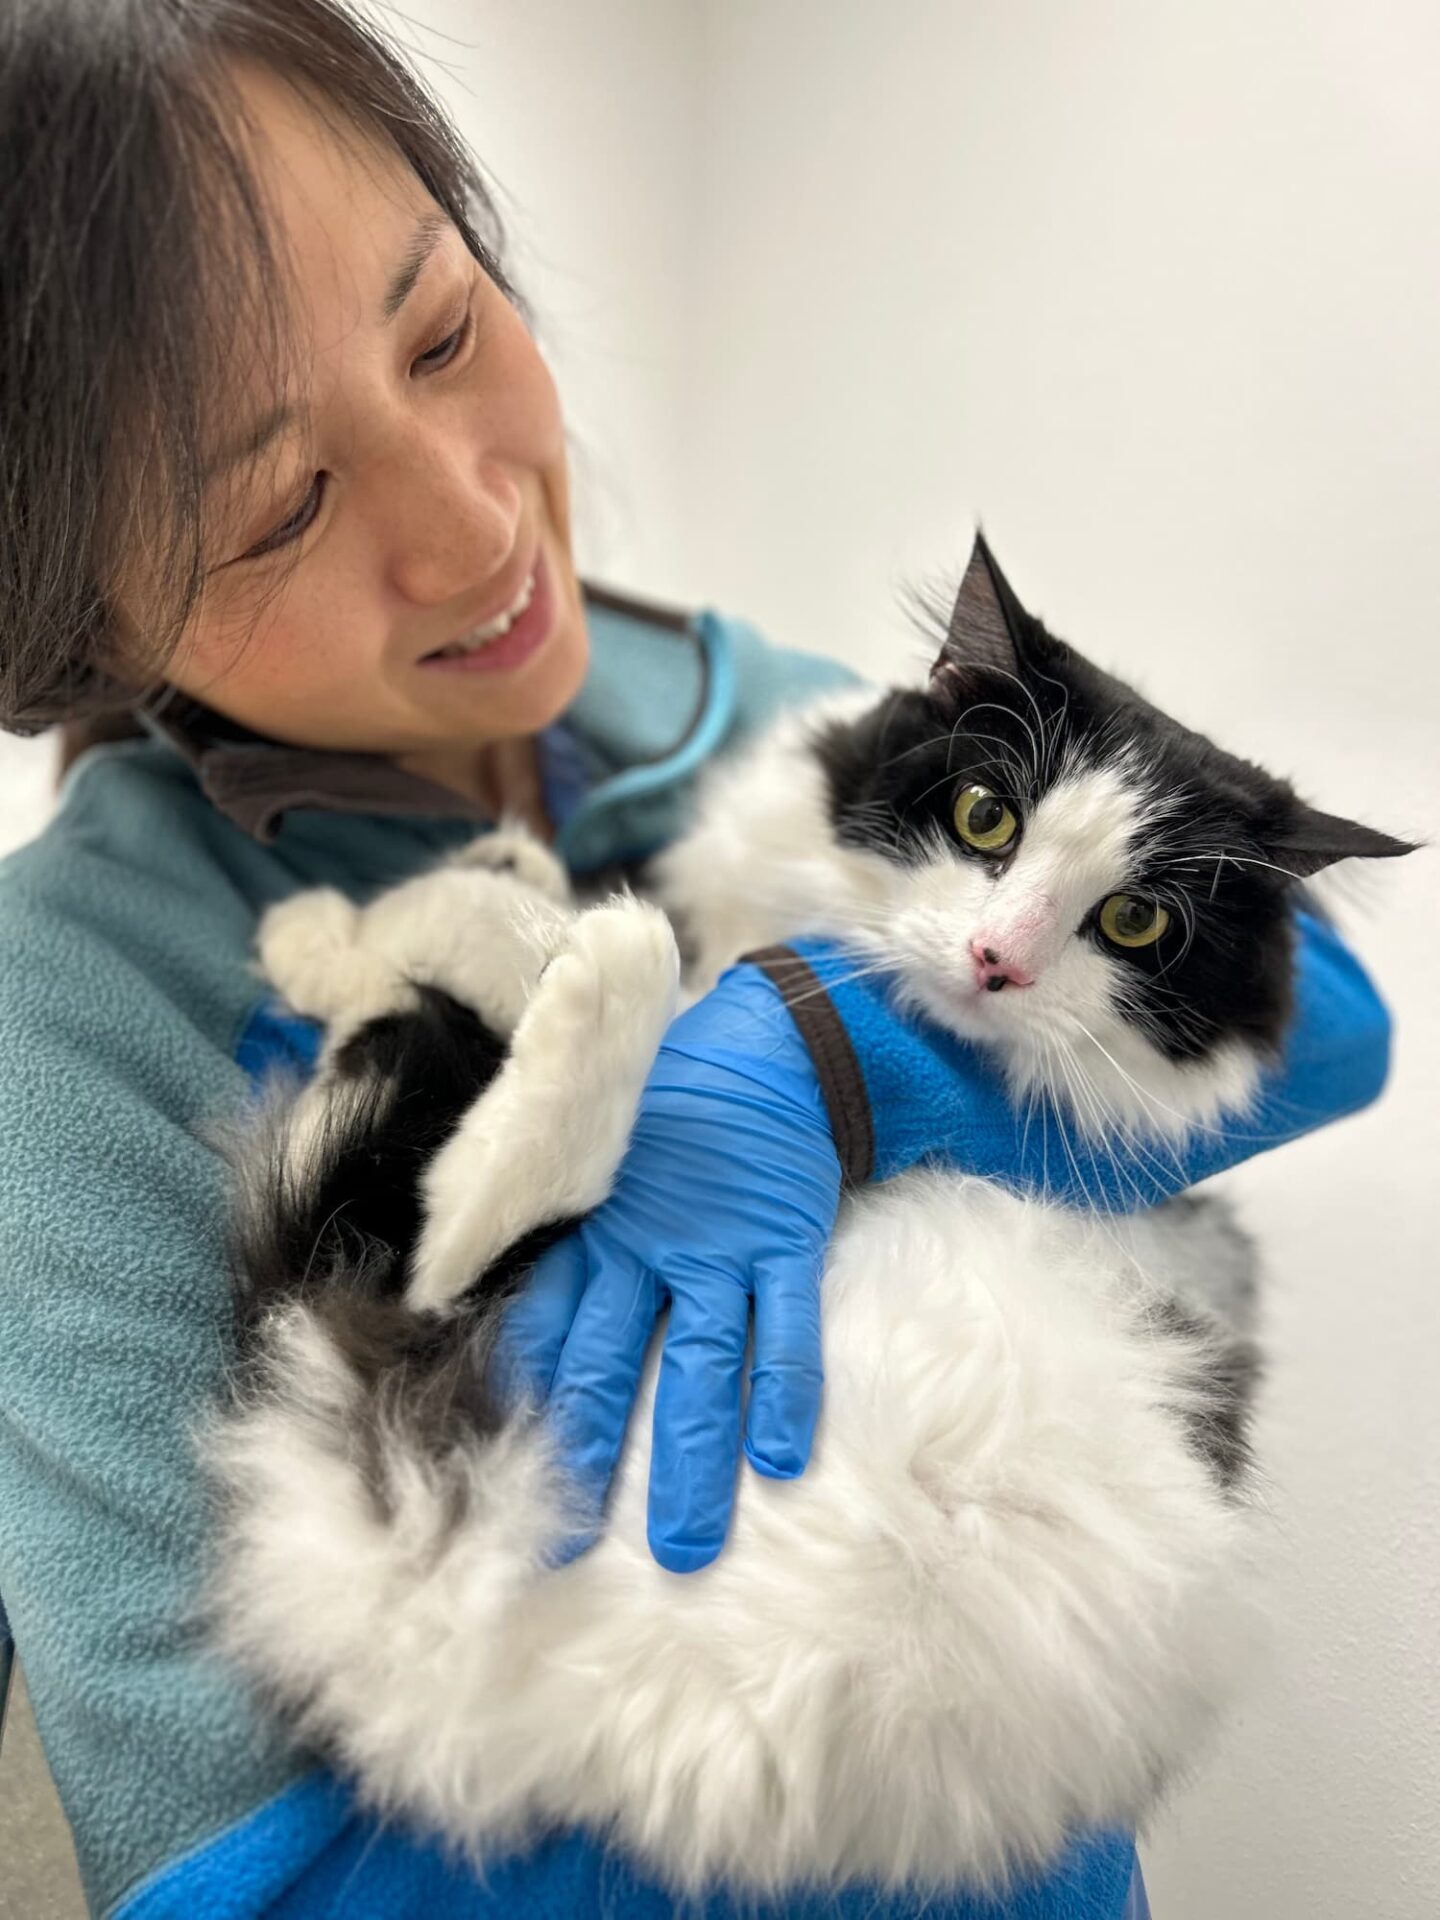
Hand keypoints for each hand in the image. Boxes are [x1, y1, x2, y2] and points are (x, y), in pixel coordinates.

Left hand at [499, 962, 840, 1572]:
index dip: (514, 1413)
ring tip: (688, 1545)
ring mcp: (718, 1247)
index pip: (541, 1336)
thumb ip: (562, 1236)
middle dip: (586, 1460)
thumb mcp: (596, 1164)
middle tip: (562, 1556)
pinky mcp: (784, 1238)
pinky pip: (787, 1324)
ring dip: (692, 1453)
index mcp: (588, 1236)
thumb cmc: (670, 1116)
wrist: (765, 1045)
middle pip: (608, 1366)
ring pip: (698, 1362)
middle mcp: (643, 1249)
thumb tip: (480, 1308)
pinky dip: (785, 1387)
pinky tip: (782, 1457)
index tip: (484, 1491)